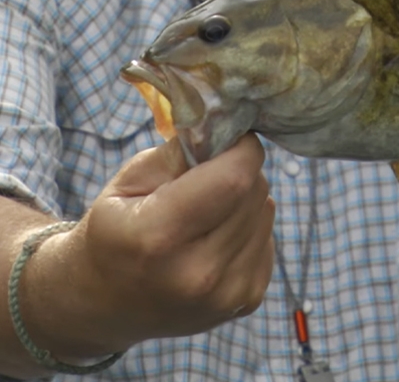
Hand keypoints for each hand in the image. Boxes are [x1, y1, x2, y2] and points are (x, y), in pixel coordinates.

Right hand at [27, 134, 274, 360]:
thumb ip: (181, 150)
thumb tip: (226, 123)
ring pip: (266, 211)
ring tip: (208, 209)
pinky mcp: (246, 301)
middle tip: (209, 173)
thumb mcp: (131, 179)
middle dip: (239, 169)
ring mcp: (226, 295)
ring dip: (245, 198)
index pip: (235, 176)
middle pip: (253, 191)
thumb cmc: (115, 229)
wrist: (104, 303)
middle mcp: (198, 274)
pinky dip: (249, 225)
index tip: (228, 137)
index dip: (240, 146)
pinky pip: (268, 237)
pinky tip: (217, 235)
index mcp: (160, 237)